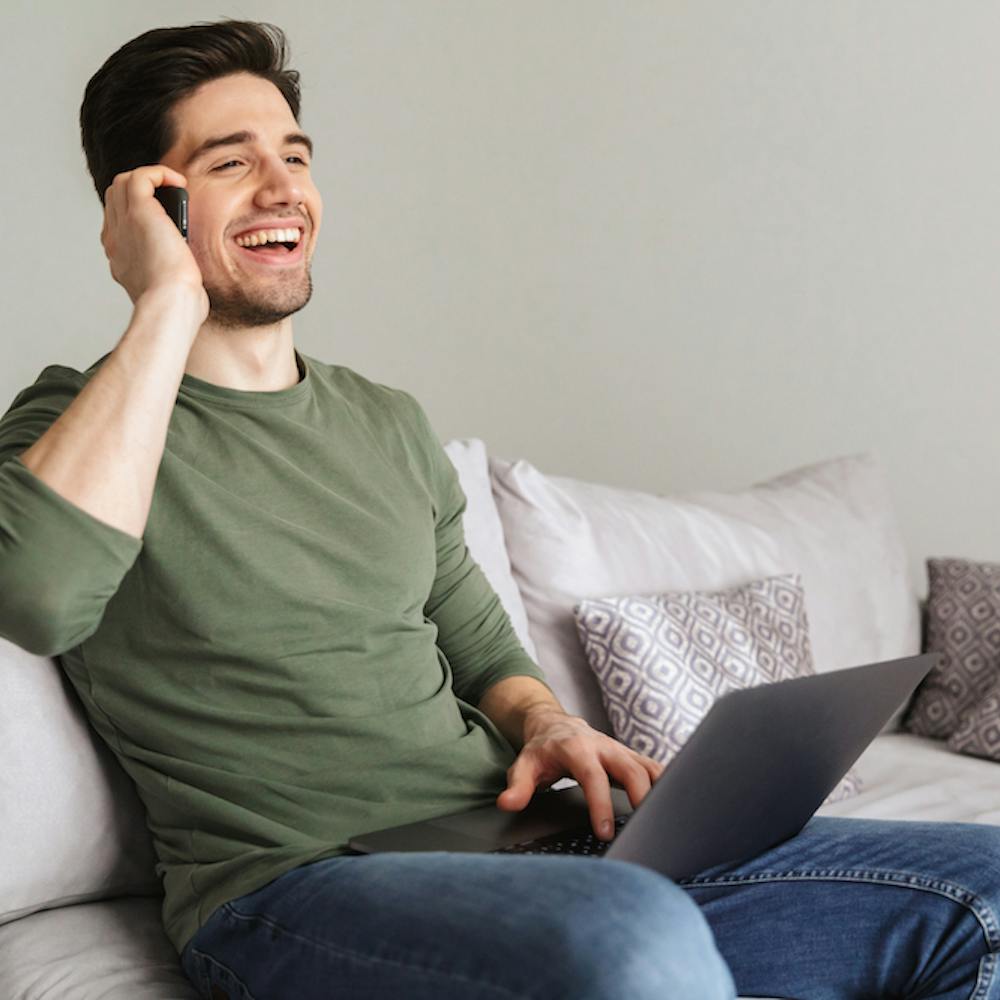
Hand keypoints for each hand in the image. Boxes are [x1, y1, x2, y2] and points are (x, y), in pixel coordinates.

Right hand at [101, 165, 207, 318]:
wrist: (170, 303)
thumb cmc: (177, 305)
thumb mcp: (170, 288)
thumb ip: (170, 274)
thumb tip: (183, 270)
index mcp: (119, 257)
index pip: (119, 223)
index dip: (138, 214)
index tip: (165, 221)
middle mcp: (115, 239)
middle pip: (116, 198)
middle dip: (141, 191)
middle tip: (171, 199)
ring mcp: (123, 224)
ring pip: (122, 183)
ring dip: (149, 179)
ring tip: (175, 187)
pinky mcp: (138, 212)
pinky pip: (140, 177)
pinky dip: (159, 173)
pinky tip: (179, 183)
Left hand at [496, 707, 663, 840]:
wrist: (556, 726)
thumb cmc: (542, 750)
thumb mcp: (524, 765)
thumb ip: (517, 785)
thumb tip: (507, 803)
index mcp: (577, 749)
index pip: (593, 777)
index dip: (601, 804)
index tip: (604, 832)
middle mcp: (603, 746)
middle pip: (631, 768)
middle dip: (642, 797)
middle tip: (647, 828)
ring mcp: (620, 750)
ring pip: (648, 767)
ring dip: (660, 791)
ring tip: (667, 820)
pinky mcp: (631, 756)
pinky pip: (654, 768)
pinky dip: (667, 784)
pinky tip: (675, 806)